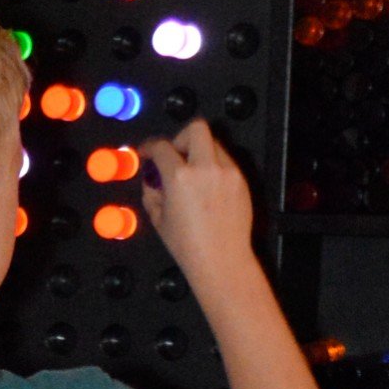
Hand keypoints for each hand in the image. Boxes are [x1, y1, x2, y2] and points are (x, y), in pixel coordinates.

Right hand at [136, 121, 255, 291]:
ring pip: (213, 144)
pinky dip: (214, 167)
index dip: (150, 146)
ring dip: (199, 152)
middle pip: (195, 129)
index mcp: (180, 177)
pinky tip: (207, 188)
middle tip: (175, 154)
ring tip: (192, 175)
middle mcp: (205, 169)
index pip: (162, 146)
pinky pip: (225, 162)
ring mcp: (226, 172)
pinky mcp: (240, 180)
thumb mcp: (159, 219)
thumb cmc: (189, 246)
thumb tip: (151, 180)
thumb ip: (152, 193)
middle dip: (181, 137)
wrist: (221, 259)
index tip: (148, 151)